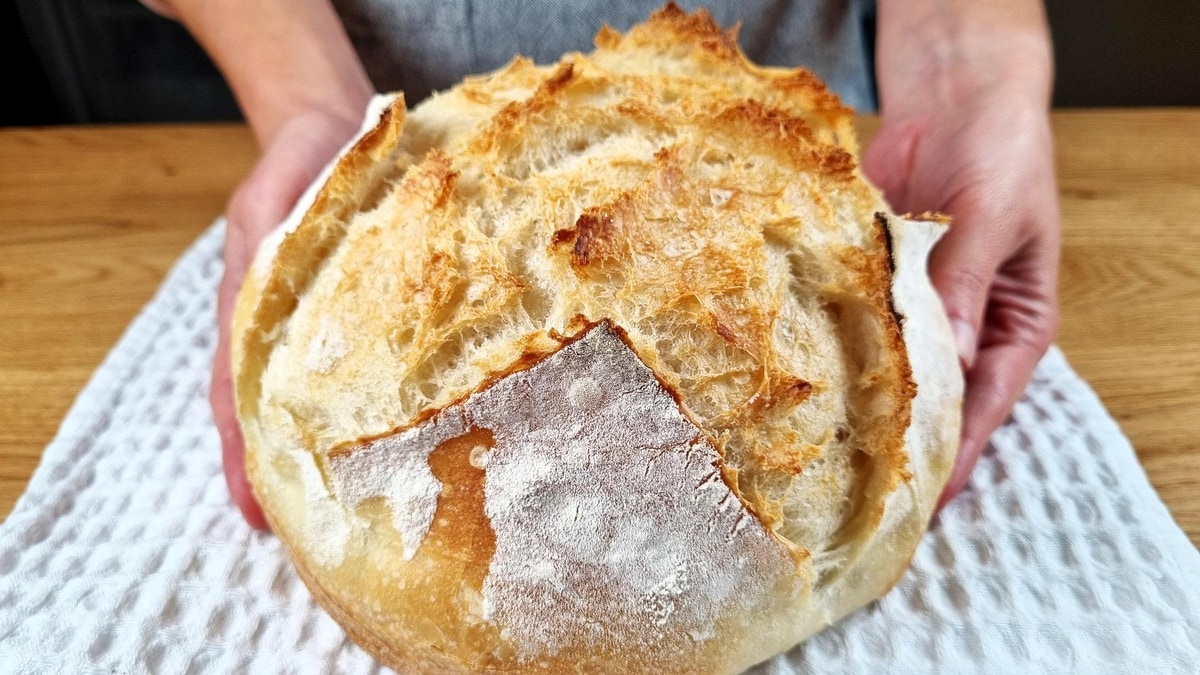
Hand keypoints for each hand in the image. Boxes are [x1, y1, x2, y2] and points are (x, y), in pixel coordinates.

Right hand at [211, 109, 364, 528]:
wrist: (341, 127)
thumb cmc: (293, 172)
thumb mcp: (261, 218)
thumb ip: (254, 274)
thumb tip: (251, 340)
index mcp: (259, 323)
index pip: (244, 403)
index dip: (246, 461)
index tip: (256, 516)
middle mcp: (301, 337)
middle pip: (294, 417)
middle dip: (302, 476)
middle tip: (320, 537)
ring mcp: (347, 331)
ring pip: (344, 403)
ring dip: (352, 453)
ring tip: (374, 510)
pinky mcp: (391, 316)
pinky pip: (397, 368)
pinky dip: (403, 405)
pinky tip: (432, 437)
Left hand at [864, 77, 1060, 507]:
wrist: (957, 97)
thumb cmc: (1002, 152)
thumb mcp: (995, 217)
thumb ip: (967, 283)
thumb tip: (953, 356)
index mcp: (1014, 323)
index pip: (988, 403)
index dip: (960, 450)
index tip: (929, 495)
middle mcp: (966, 326)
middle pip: (936, 398)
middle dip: (905, 441)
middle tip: (864, 491)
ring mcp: (917, 306)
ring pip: (892, 367)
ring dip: (864, 400)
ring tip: (826, 453)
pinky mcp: (876, 282)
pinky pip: (857, 322)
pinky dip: (835, 346)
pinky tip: (803, 379)